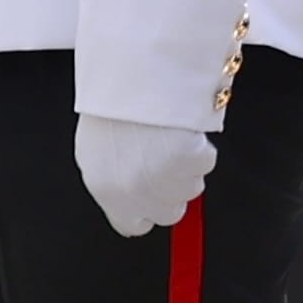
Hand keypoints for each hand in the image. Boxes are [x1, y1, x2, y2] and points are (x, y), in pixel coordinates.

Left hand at [74, 111, 215, 240]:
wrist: (131, 77)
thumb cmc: (112, 106)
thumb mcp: (97, 149)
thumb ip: (115, 180)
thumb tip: (133, 198)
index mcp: (104, 188)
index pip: (131, 225)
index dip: (146, 212)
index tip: (152, 198)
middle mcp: (132, 192)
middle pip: (167, 213)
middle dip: (170, 190)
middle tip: (160, 159)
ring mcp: (162, 180)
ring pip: (190, 189)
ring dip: (183, 167)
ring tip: (163, 137)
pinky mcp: (189, 164)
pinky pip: (205, 163)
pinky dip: (198, 147)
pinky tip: (178, 130)